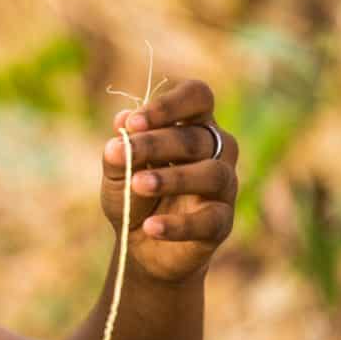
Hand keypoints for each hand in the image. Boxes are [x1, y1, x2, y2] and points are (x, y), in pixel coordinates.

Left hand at [101, 78, 239, 282]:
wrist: (137, 242)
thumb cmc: (132, 194)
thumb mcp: (116, 170)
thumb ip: (120, 148)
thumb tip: (120, 120)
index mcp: (192, 125)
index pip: (197, 97)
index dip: (169, 105)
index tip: (132, 123)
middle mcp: (217, 150)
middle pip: (197, 138)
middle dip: (156, 144)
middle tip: (122, 153)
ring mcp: (224, 186)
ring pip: (212, 174)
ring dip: (172, 178)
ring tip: (137, 184)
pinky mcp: (222, 222)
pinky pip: (209, 220)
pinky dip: (178, 224)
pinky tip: (150, 227)